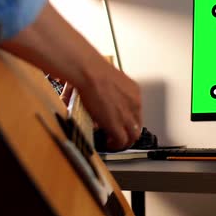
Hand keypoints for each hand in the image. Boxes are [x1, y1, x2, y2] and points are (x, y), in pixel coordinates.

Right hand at [0, 3, 141, 150]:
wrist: (89, 71)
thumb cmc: (91, 69)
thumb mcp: (102, 79)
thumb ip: (96, 89)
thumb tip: (78, 93)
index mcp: (133, 91)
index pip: (137, 112)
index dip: (129, 121)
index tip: (122, 124)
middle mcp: (134, 104)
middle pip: (137, 125)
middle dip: (129, 134)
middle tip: (119, 138)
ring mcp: (127, 115)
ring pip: (132, 136)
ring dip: (123, 142)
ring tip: (114, 144)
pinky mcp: (117, 124)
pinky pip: (121, 141)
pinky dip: (115, 145)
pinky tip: (108, 144)